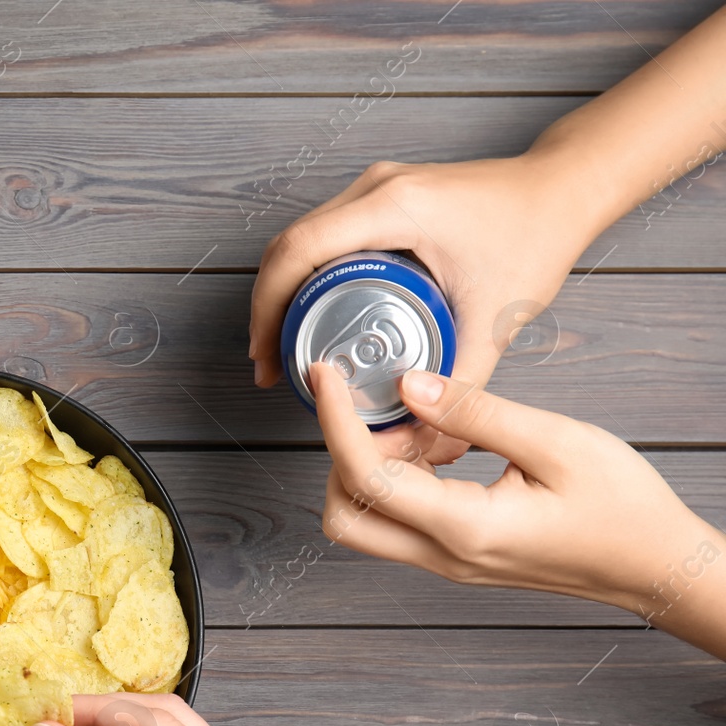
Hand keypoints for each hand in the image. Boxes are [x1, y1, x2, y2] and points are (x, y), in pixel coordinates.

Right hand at [248, 154, 595, 462]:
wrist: (564, 188)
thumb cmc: (538, 235)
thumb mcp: (497, 318)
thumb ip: (462, 383)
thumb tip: (426, 434)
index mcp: (395, 208)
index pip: (299, 252)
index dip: (268, 308)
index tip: (267, 356)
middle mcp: (375, 188)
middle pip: (287, 245)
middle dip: (267, 308)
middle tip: (270, 364)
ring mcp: (375, 187)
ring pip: (299, 239)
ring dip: (282, 291)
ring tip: (284, 345)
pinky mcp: (382, 195)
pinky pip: (323, 234)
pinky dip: (306, 274)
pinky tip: (313, 312)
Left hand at [315, 362, 725, 654]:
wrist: (656, 565)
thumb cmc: (624, 508)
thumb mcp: (557, 443)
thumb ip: (475, 413)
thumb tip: (410, 386)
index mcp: (465, 529)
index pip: (366, 479)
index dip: (336, 423)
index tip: (326, 378)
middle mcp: (444, 556)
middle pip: (343, 514)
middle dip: (342, 455)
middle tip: (380, 409)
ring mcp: (447, 561)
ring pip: (366, 519)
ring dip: (372, 466)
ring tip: (425, 424)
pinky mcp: (455, 554)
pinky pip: (399, 520)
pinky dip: (398, 478)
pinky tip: (439, 445)